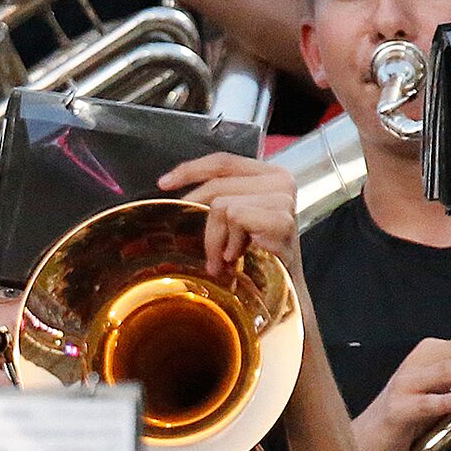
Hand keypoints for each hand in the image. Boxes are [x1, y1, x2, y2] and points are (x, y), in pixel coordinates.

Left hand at [156, 151, 300, 283]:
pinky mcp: (282, 220)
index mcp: (269, 175)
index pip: (223, 161)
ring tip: (229, 256)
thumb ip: (218, 198)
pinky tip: (239, 256)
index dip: (191, 170)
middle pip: (217, 186)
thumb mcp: (236, 221)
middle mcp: (281, 181)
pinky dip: (231, 243)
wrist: (285, 289)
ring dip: (218, 238)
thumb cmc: (259, 257)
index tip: (164, 183)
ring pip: (222, 204)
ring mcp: (284, 199)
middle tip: (208, 251)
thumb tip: (175, 195)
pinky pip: (235, 218)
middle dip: (202, 220)